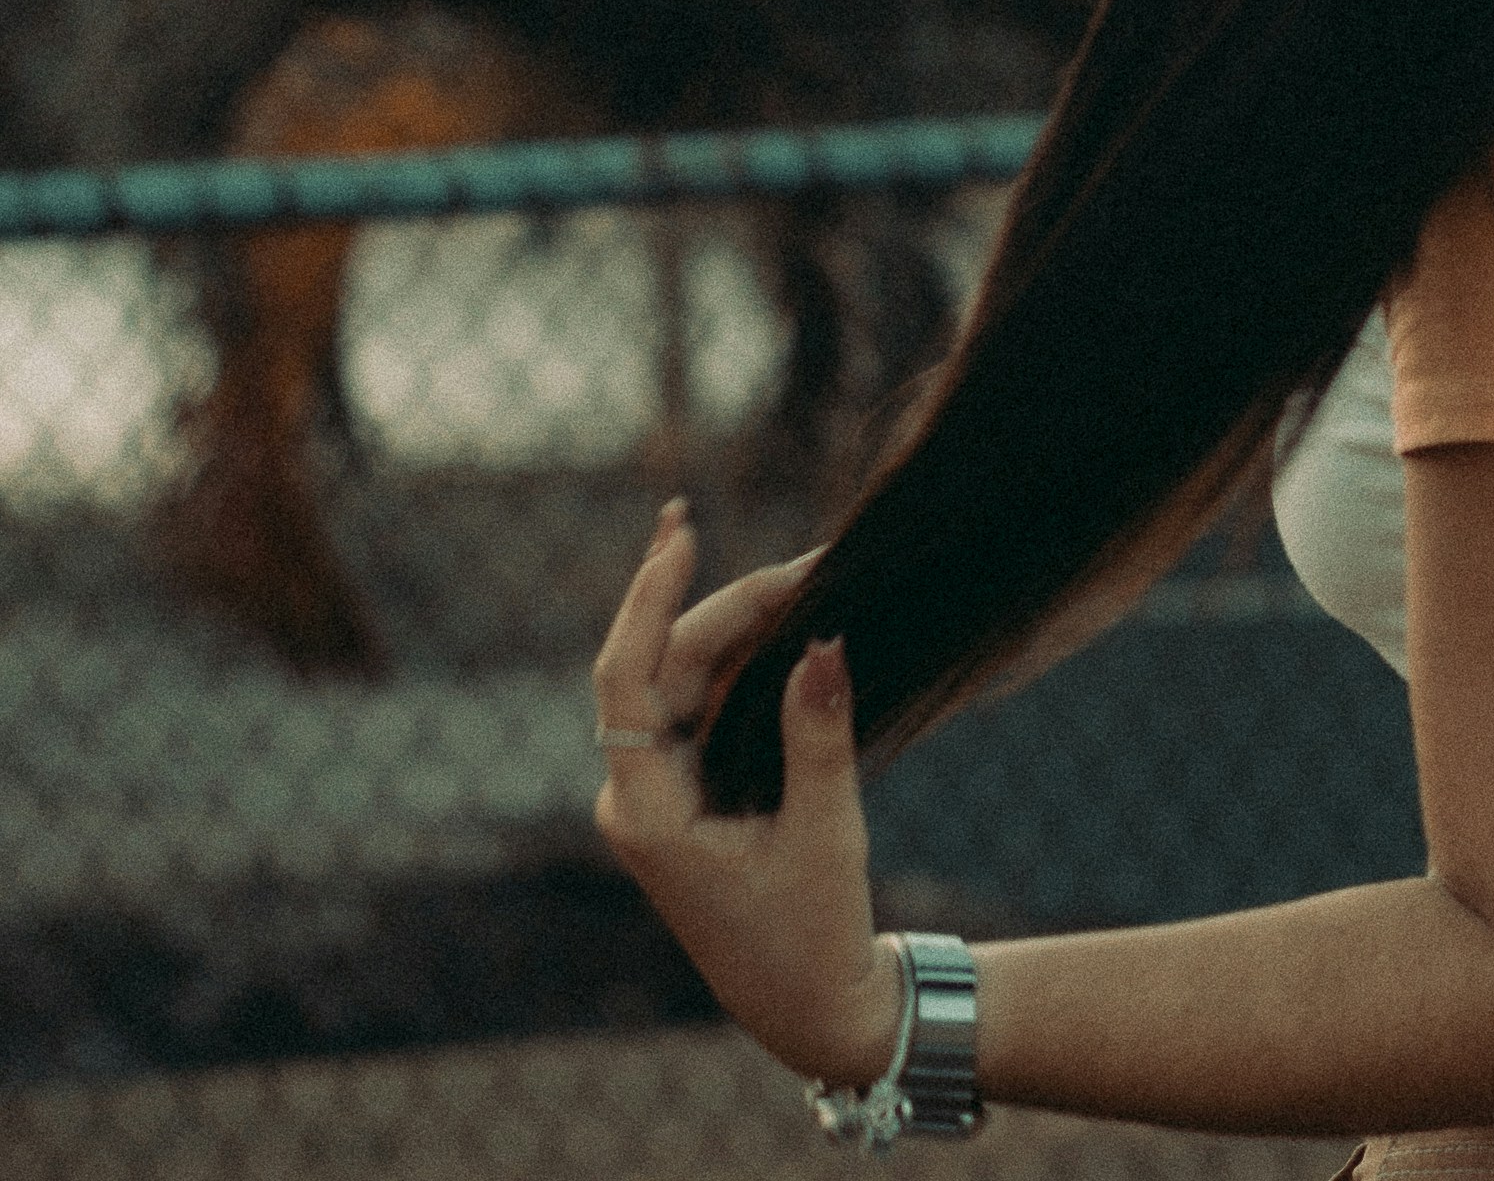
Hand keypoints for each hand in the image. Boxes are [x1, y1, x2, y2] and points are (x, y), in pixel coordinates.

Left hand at [591, 500, 900, 1086]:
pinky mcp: (689, 794)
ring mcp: (661, 794)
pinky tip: (786, 627)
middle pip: (664, 668)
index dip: (650, 598)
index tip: (680, 531)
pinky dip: (747, 664)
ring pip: (686, 682)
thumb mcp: (825, 830)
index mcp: (648, 814)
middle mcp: (639, 796)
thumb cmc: (812, 929)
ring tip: (807, 579)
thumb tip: (823, 641)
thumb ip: (819, 733)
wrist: (808, 1002)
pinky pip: (706, 707)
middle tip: (810, 563)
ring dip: (740, 630)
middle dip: (728, 606)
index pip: (627, 679)